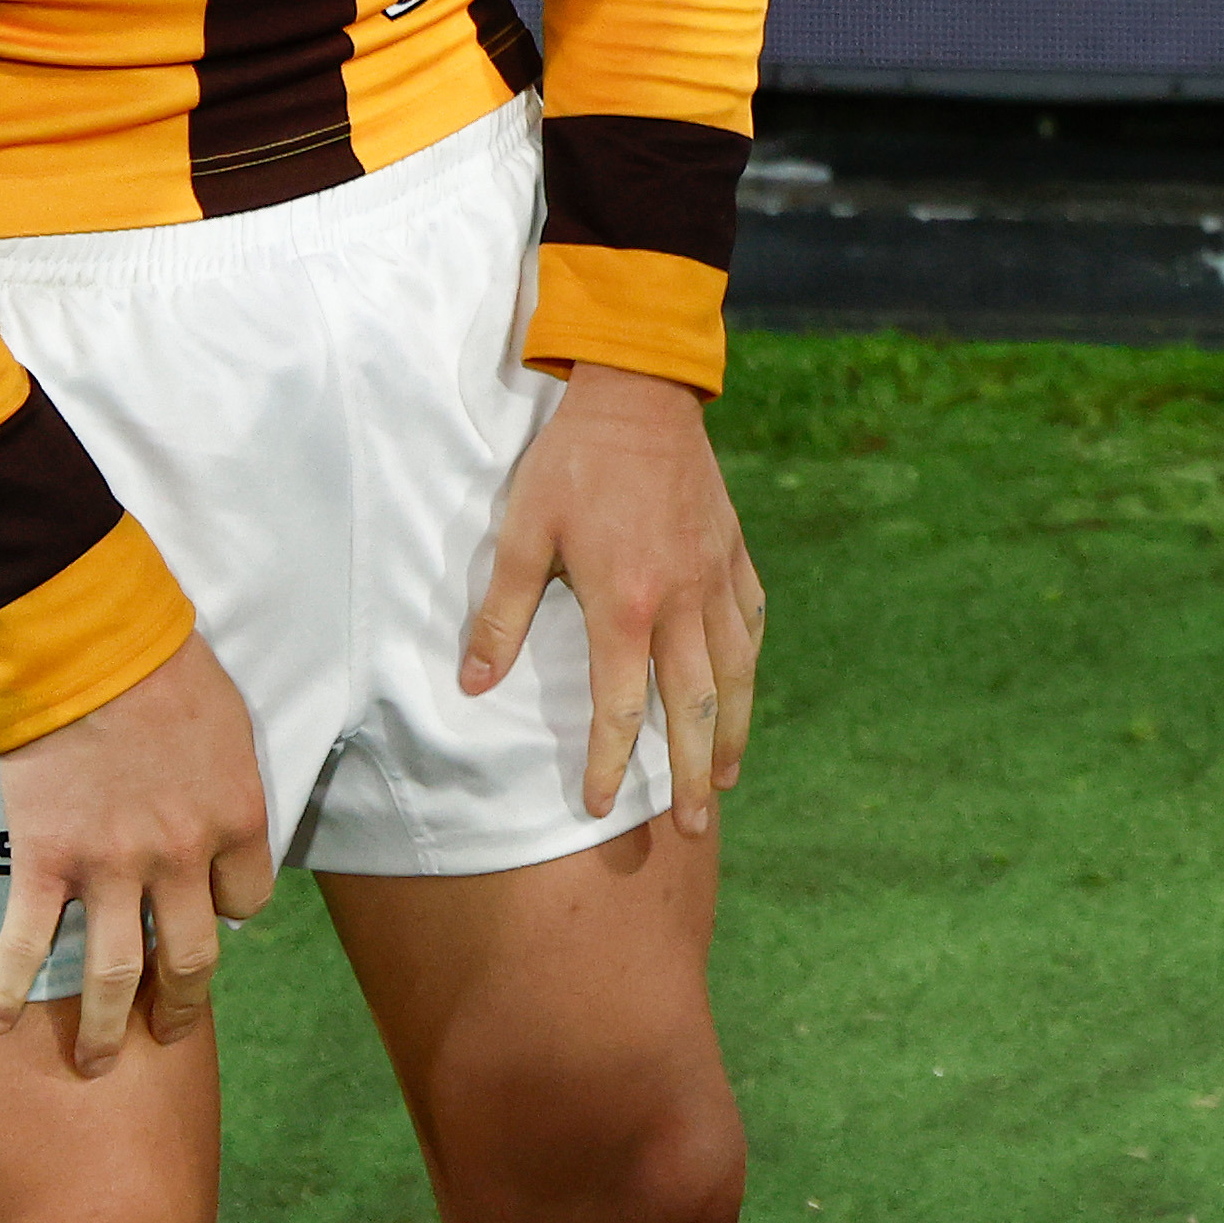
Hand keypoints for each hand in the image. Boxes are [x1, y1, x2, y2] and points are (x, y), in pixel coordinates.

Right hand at [0, 629, 273, 1070]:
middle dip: (180, 1006)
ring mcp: (112, 868)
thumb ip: (224, 786)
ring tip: (94, 1062)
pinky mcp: (46, 863)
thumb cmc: (166, 673)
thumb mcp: (228, 728)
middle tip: (168, 1031)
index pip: (247, 901)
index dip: (227, 916)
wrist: (90, 652)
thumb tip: (216, 821)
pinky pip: (27, 946)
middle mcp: (181, 858)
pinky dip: (8, 991)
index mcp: (237, 820)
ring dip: (103, 1027)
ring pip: (113, 974)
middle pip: (190, 957)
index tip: (210, 920)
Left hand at [463, 361, 762, 828]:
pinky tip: (744, 688)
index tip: (596, 807)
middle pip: (694, 707)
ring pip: (735, 672)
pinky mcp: (733, 552)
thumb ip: (502, 614)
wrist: (641, 394)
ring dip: (730, 733)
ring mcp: (716, 577)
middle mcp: (681, 600)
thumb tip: (473, 686)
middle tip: (691, 828)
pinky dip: (748, 663)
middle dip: (689, 774)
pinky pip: (751, 620)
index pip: (620, 706)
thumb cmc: (573, 463)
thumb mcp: (523, 532)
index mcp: (625, 603)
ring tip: (723, 779)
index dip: (606, 763)